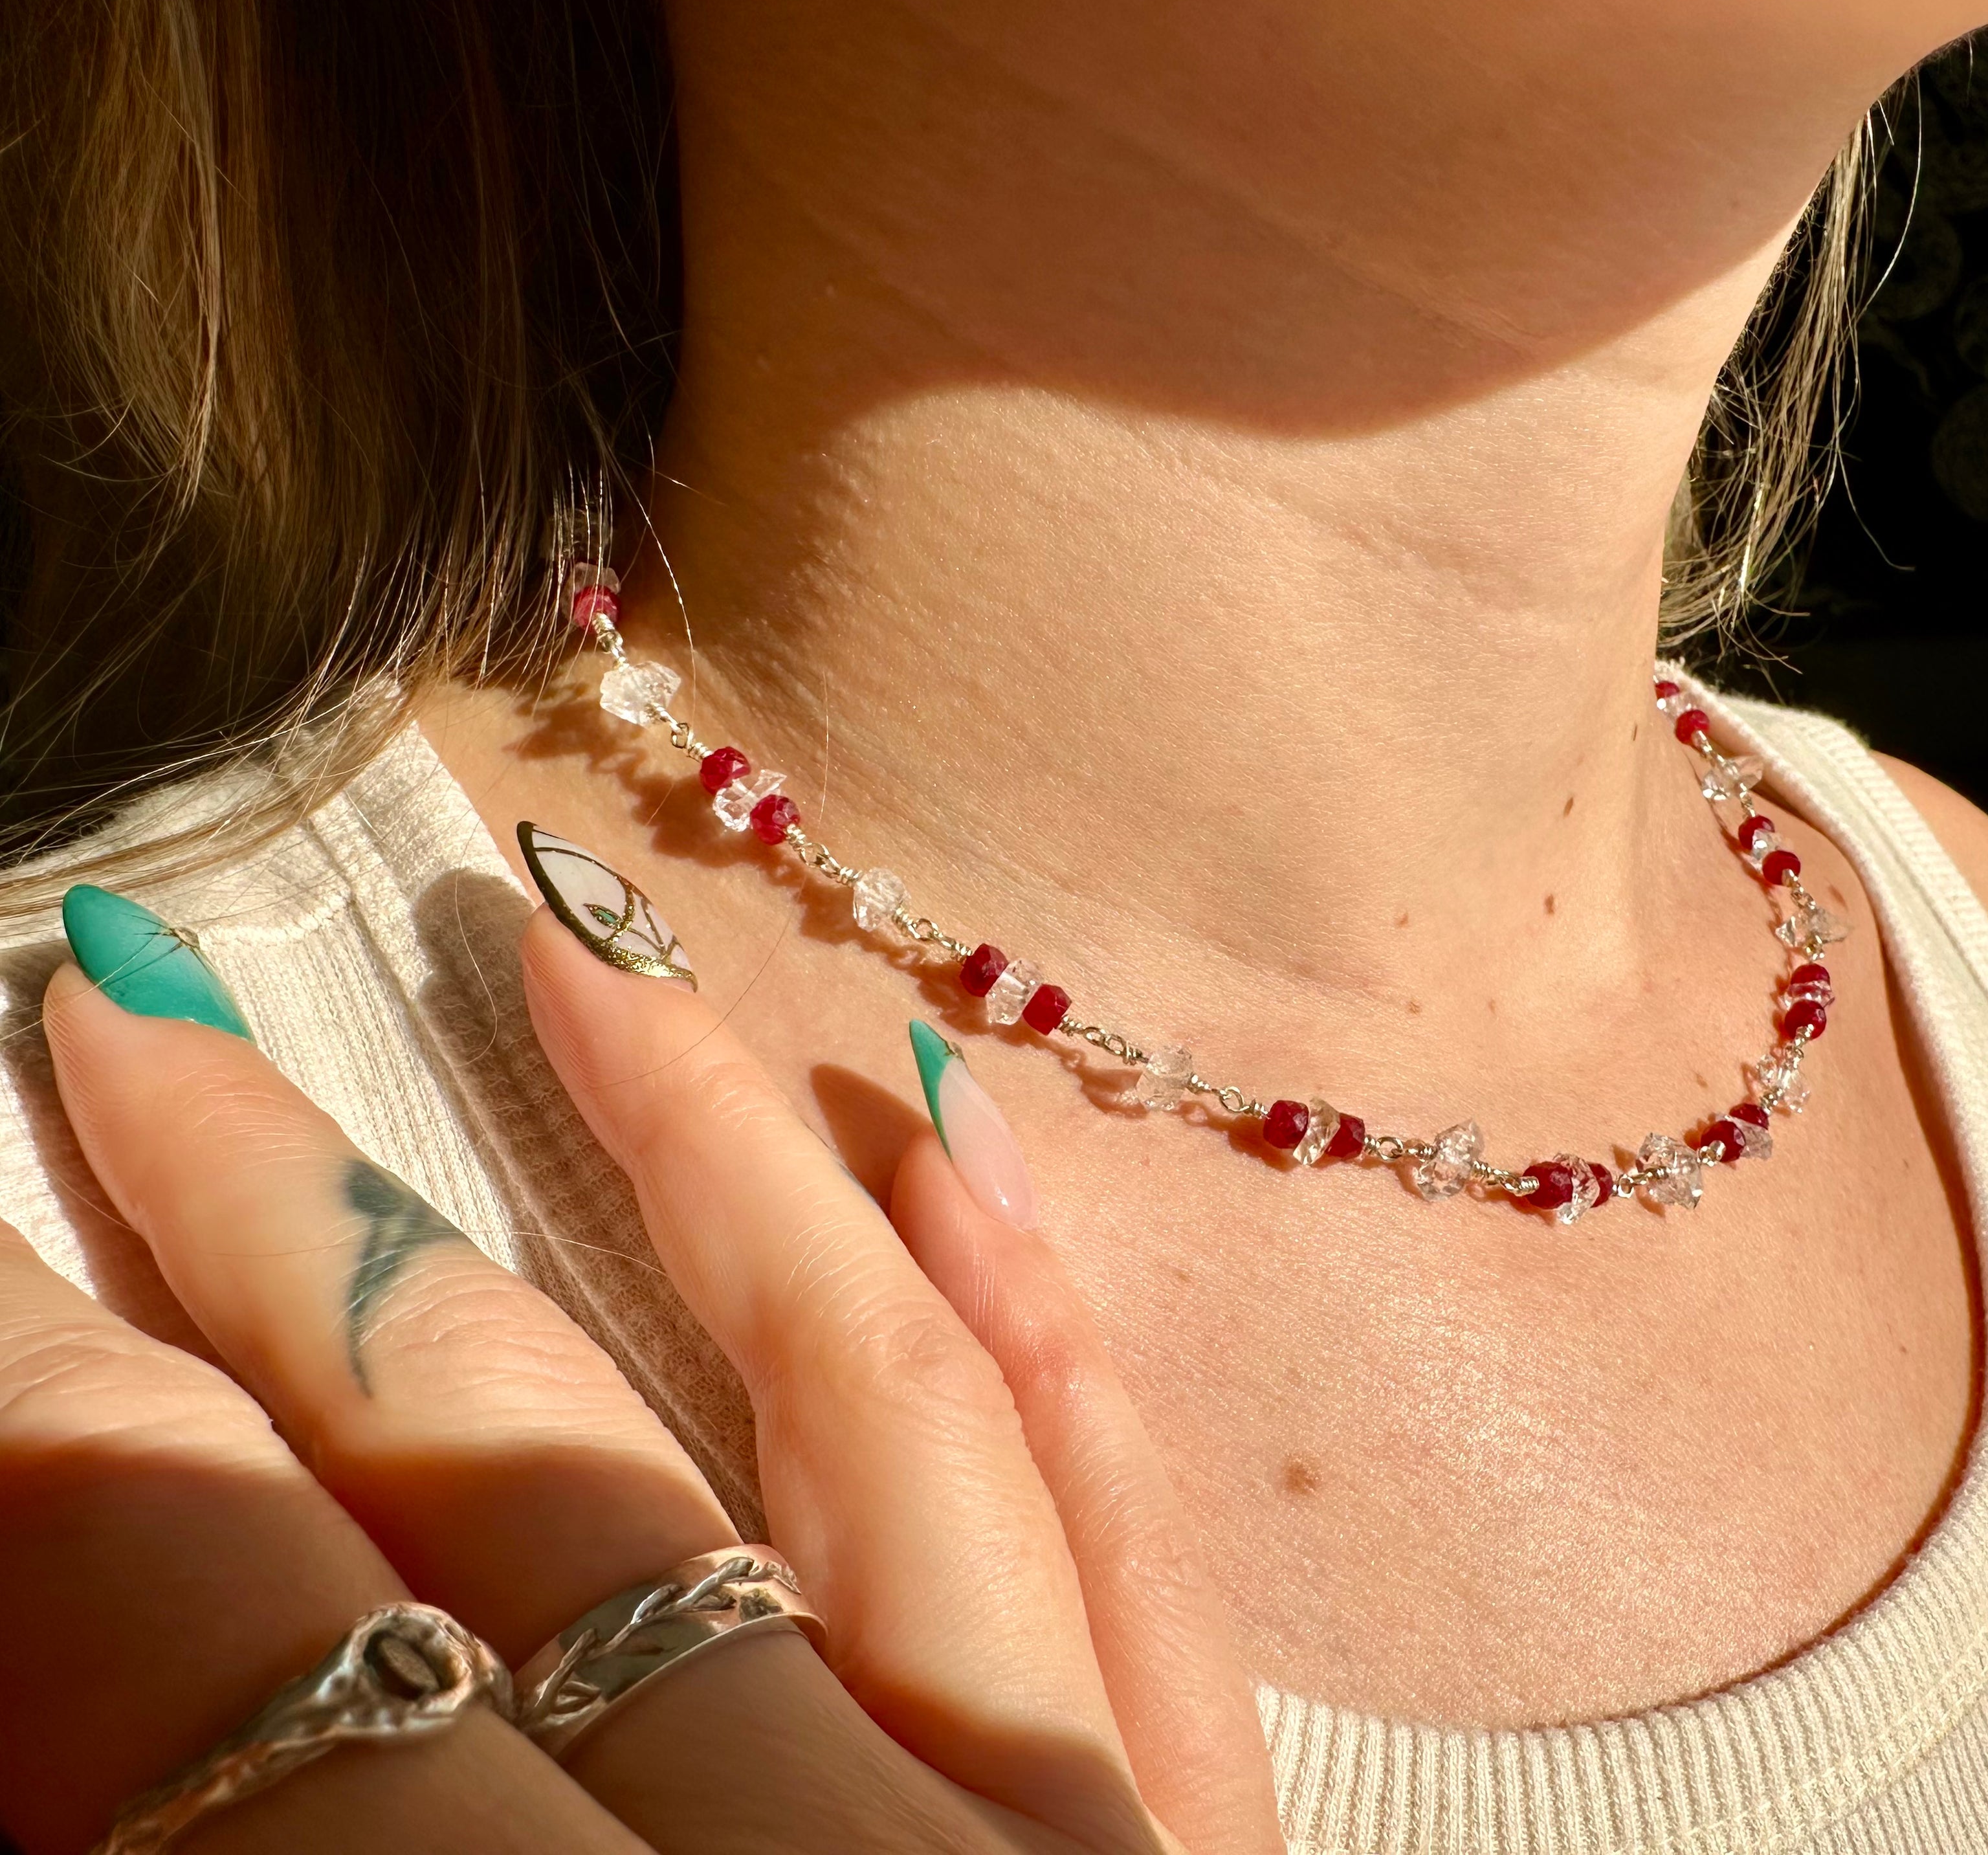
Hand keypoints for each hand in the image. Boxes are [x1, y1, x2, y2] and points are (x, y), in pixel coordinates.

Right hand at [0, 867, 1281, 1854]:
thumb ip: (114, 1826)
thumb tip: (57, 1600)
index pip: (213, 1590)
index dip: (38, 1392)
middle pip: (512, 1468)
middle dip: (294, 1237)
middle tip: (149, 1024)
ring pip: (874, 1434)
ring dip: (711, 1170)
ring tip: (583, 956)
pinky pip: (1140, 1581)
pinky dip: (1046, 1357)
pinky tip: (955, 1145)